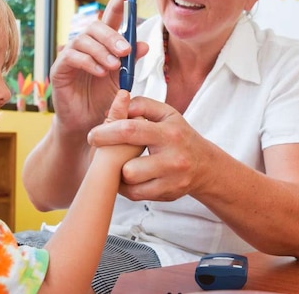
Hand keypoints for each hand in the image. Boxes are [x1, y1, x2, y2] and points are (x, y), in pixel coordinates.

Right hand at [49, 0, 147, 135]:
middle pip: (98, 26)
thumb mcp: (124, 82)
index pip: (114, 15)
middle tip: (125, 51)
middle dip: (113, 36)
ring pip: (85, 39)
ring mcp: (72, 55)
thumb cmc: (105, 102)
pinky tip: (100, 72)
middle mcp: (87, 44)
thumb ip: (132, 62)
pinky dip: (89, 61)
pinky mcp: (60, 68)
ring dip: (103, 50)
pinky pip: (72, 56)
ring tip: (114, 66)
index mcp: (105, 44)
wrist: (88, 125)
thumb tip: (145, 43)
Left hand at [87, 95, 215, 201]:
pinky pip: (135, 194)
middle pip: (127, 166)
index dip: (106, 133)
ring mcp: (171, 180)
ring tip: (122, 163)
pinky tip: (130, 175)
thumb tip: (119, 104)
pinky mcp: (168, 194)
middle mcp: (172, 158)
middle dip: (112, 159)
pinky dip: (127, 186)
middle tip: (107, 152)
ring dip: (120, 173)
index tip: (93, 135)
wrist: (205, 165)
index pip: (130, 131)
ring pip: (130, 182)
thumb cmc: (179, 136)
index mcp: (169, 133)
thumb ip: (142, 105)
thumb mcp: (166, 113)